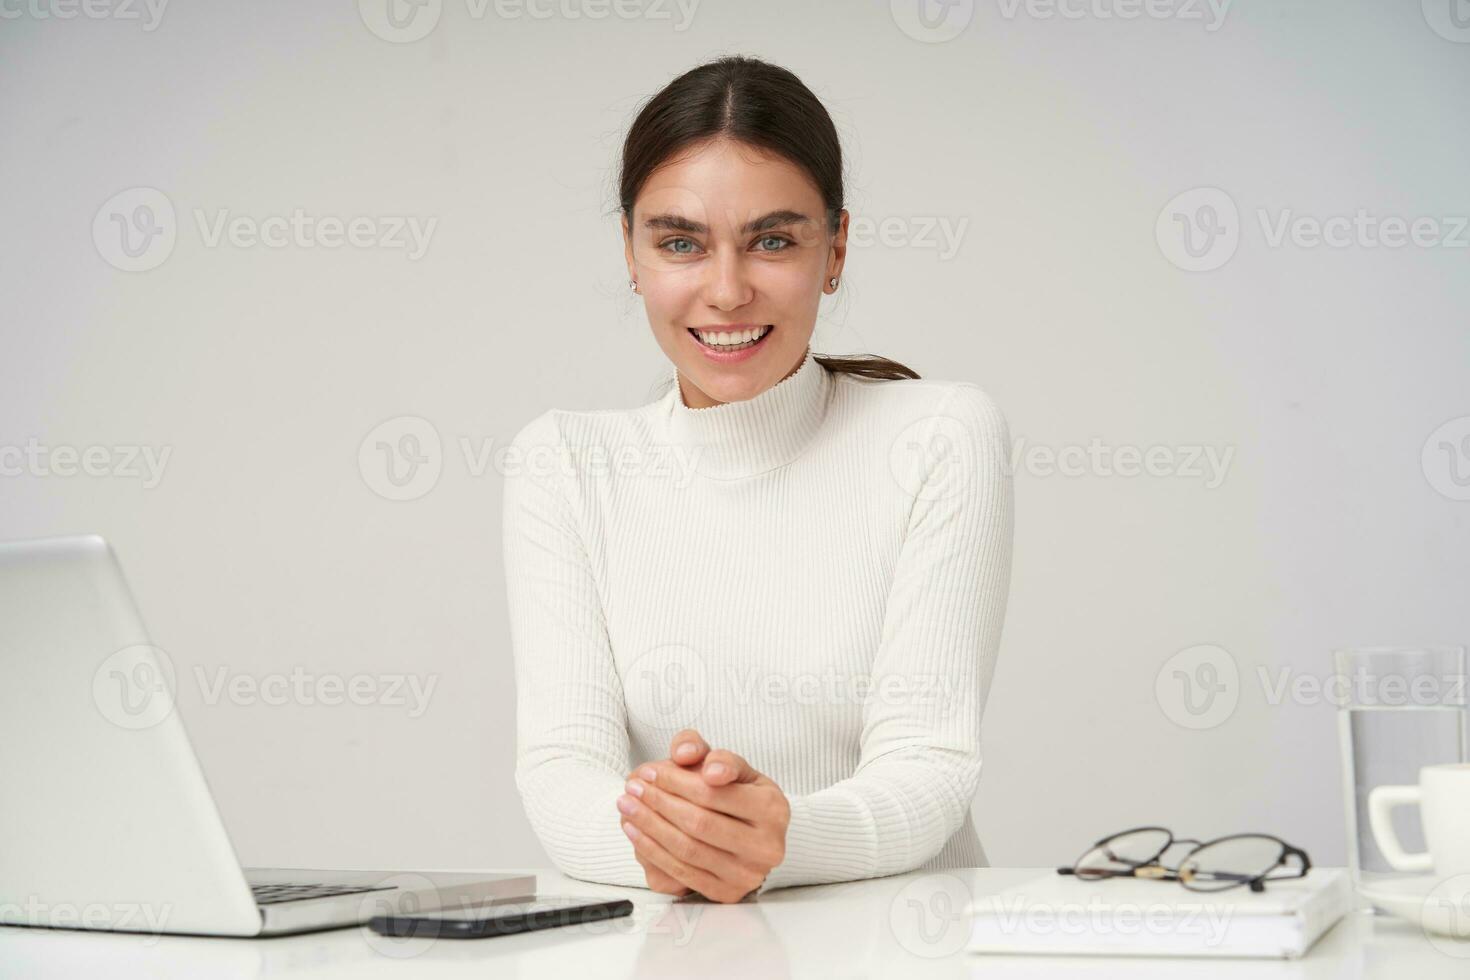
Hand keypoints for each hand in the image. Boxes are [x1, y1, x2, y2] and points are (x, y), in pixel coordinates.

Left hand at [617, 729, 789, 903]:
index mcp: (773, 808)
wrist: (751, 833)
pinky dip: (652, 851)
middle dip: (658, 803)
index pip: (712, 793)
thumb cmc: (736, 793)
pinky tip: (635, 831)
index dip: (674, 781)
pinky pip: (682, 873)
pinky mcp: (728, 894)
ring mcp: (748, 874)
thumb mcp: (727, 764)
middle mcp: (766, 846)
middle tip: (631, 788)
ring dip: (649, 827)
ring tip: (627, 806)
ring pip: (688, 850)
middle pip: (699, 823)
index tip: (648, 772)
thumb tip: (685, 755)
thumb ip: (703, 750)